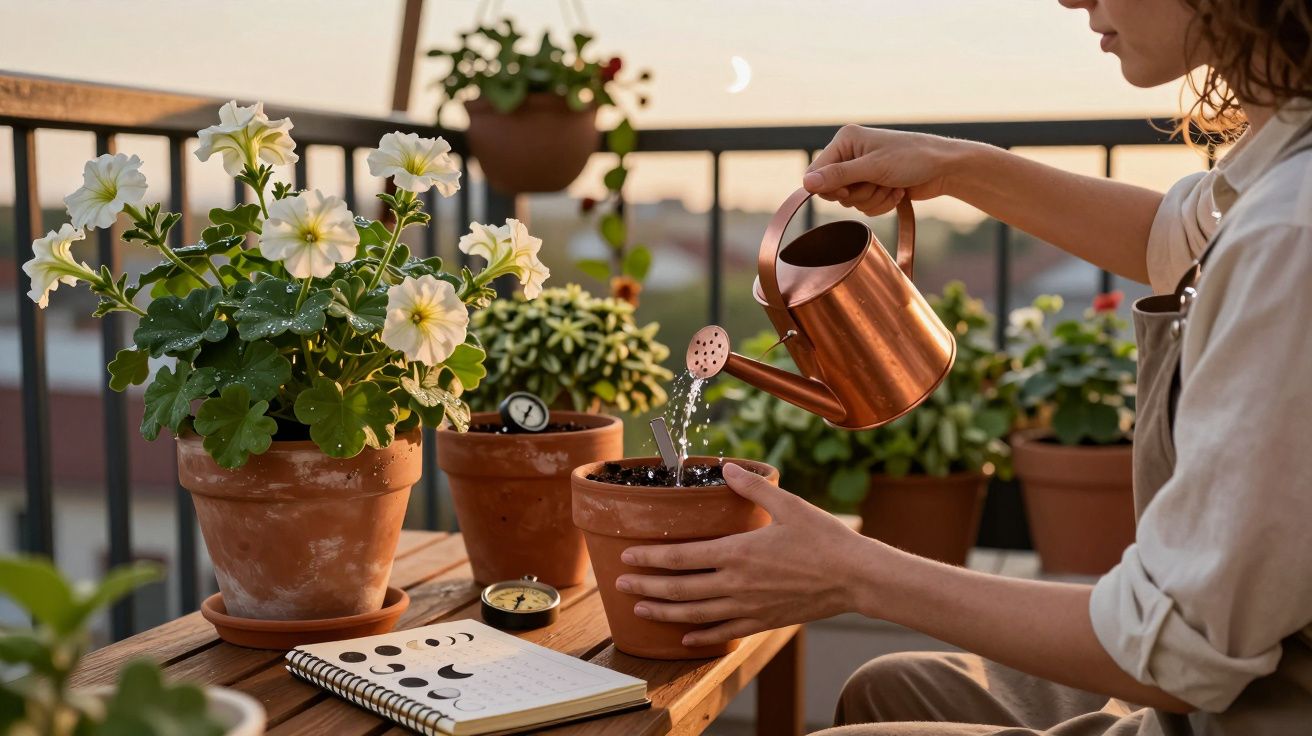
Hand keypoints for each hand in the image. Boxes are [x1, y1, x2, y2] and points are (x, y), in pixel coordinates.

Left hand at [616, 463, 877, 646]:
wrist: (855, 577)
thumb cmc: (824, 538)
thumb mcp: (788, 504)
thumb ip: (752, 486)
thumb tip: (726, 467)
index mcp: (738, 552)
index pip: (682, 557)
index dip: (651, 558)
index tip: (629, 555)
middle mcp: (737, 583)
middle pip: (679, 589)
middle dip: (646, 587)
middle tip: (620, 584)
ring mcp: (748, 606)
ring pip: (695, 614)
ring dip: (664, 612)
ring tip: (640, 609)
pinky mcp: (762, 621)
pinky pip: (724, 632)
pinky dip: (700, 636)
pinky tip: (685, 637)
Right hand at [803, 125, 966, 214]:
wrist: (944, 169)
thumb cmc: (912, 158)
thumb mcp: (873, 167)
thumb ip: (838, 176)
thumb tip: (806, 183)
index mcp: (845, 140)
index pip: (816, 173)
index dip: (830, 188)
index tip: (849, 190)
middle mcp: (850, 154)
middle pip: (833, 191)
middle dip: (859, 194)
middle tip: (879, 183)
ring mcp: (862, 171)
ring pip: (850, 202)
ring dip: (873, 199)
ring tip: (893, 185)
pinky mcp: (873, 186)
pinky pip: (864, 207)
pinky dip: (881, 204)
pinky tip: (897, 191)